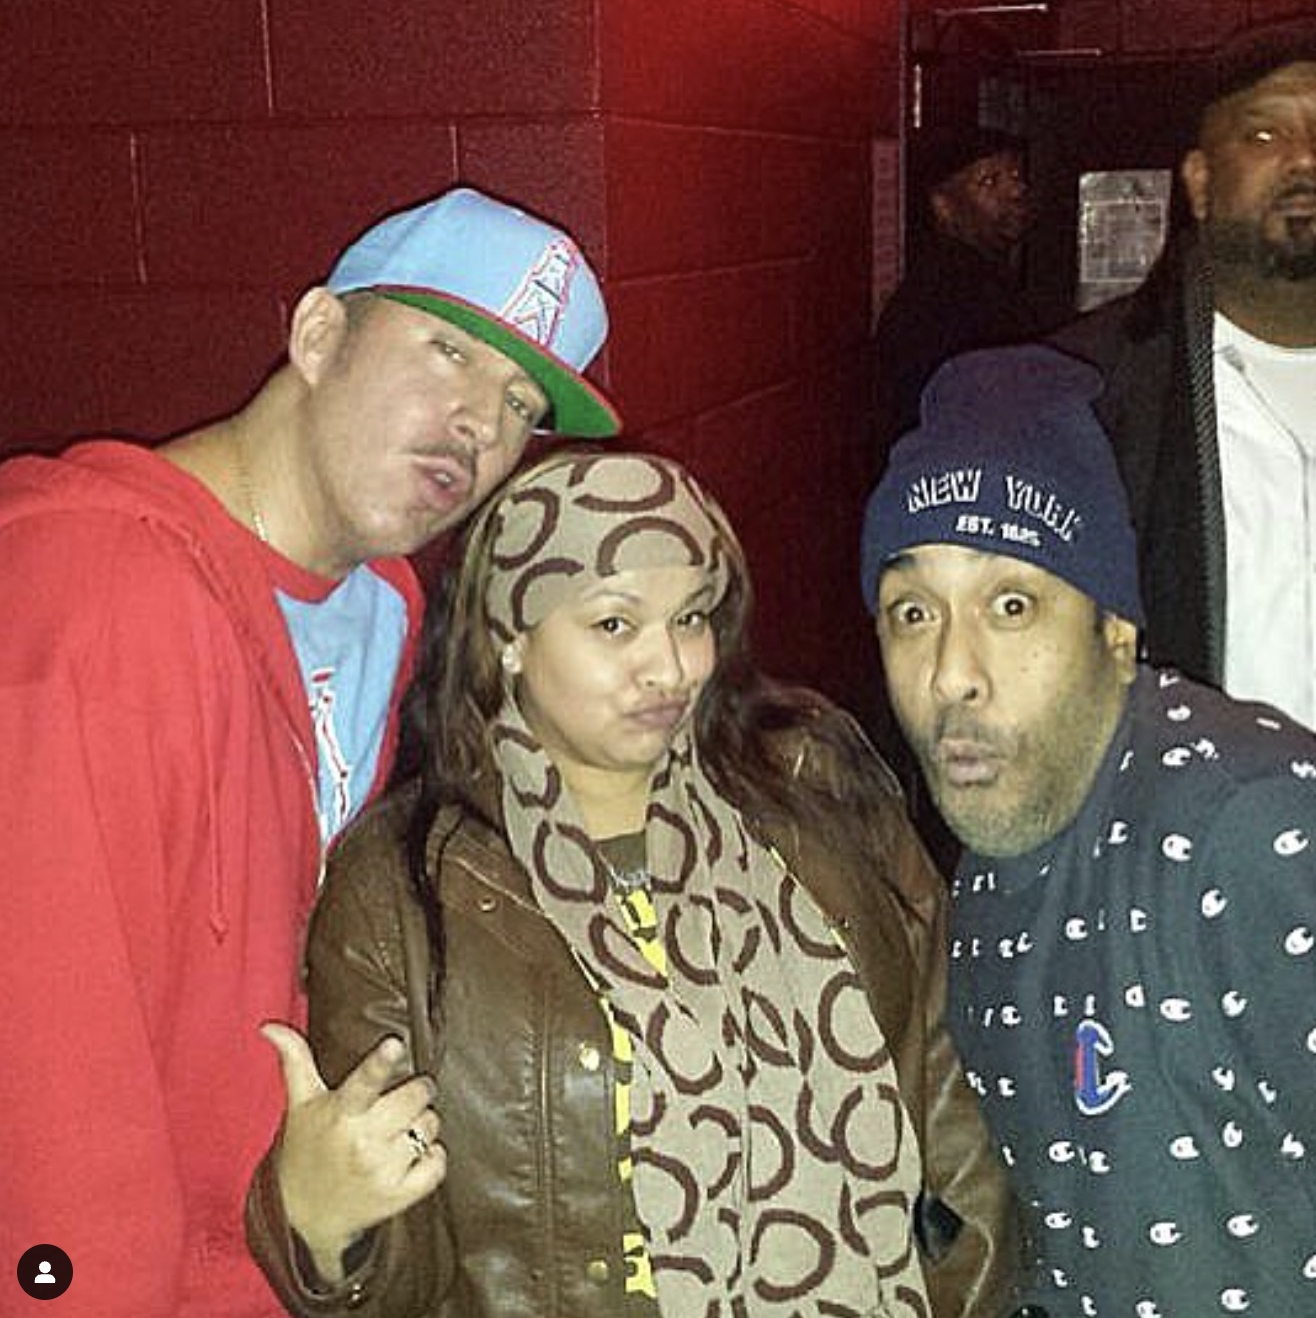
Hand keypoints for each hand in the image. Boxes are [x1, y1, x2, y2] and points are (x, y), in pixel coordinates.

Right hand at [261, 1022, 445, 1282]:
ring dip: (423, 1123)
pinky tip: (413, 1155)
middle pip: (415, 1098)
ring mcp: (381, 1171)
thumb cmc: (304, 1150)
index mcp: (339, 1114)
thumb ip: (294, 1059)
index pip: (363, 1083)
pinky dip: (433, 1156)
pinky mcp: (398, 1196)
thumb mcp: (300, 1104)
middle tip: (405, 1096)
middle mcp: (361, 1142)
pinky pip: (438, 1163)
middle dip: (418, 1091)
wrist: (302, 1219)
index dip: (380, 1062)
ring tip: (401, 1129)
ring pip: (430, 1126)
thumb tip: (269, 1026)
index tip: (393, 1043)